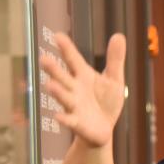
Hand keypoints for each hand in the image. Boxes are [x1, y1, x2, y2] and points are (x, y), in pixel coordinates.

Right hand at [41, 32, 126, 147]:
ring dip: (57, 92)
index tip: (58, 35)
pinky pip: (69, 120)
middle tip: (44, 59)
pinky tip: (58, 116)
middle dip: (53, 69)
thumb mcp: (114, 79)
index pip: (73, 59)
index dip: (67, 48)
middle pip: (63, 77)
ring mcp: (73, 105)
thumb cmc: (106, 101)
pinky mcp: (77, 122)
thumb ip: (115, 59)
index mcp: (83, 75)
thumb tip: (119, 35)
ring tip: (49, 85)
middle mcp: (74, 88)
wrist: (103, 128)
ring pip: (64, 97)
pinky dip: (64, 118)